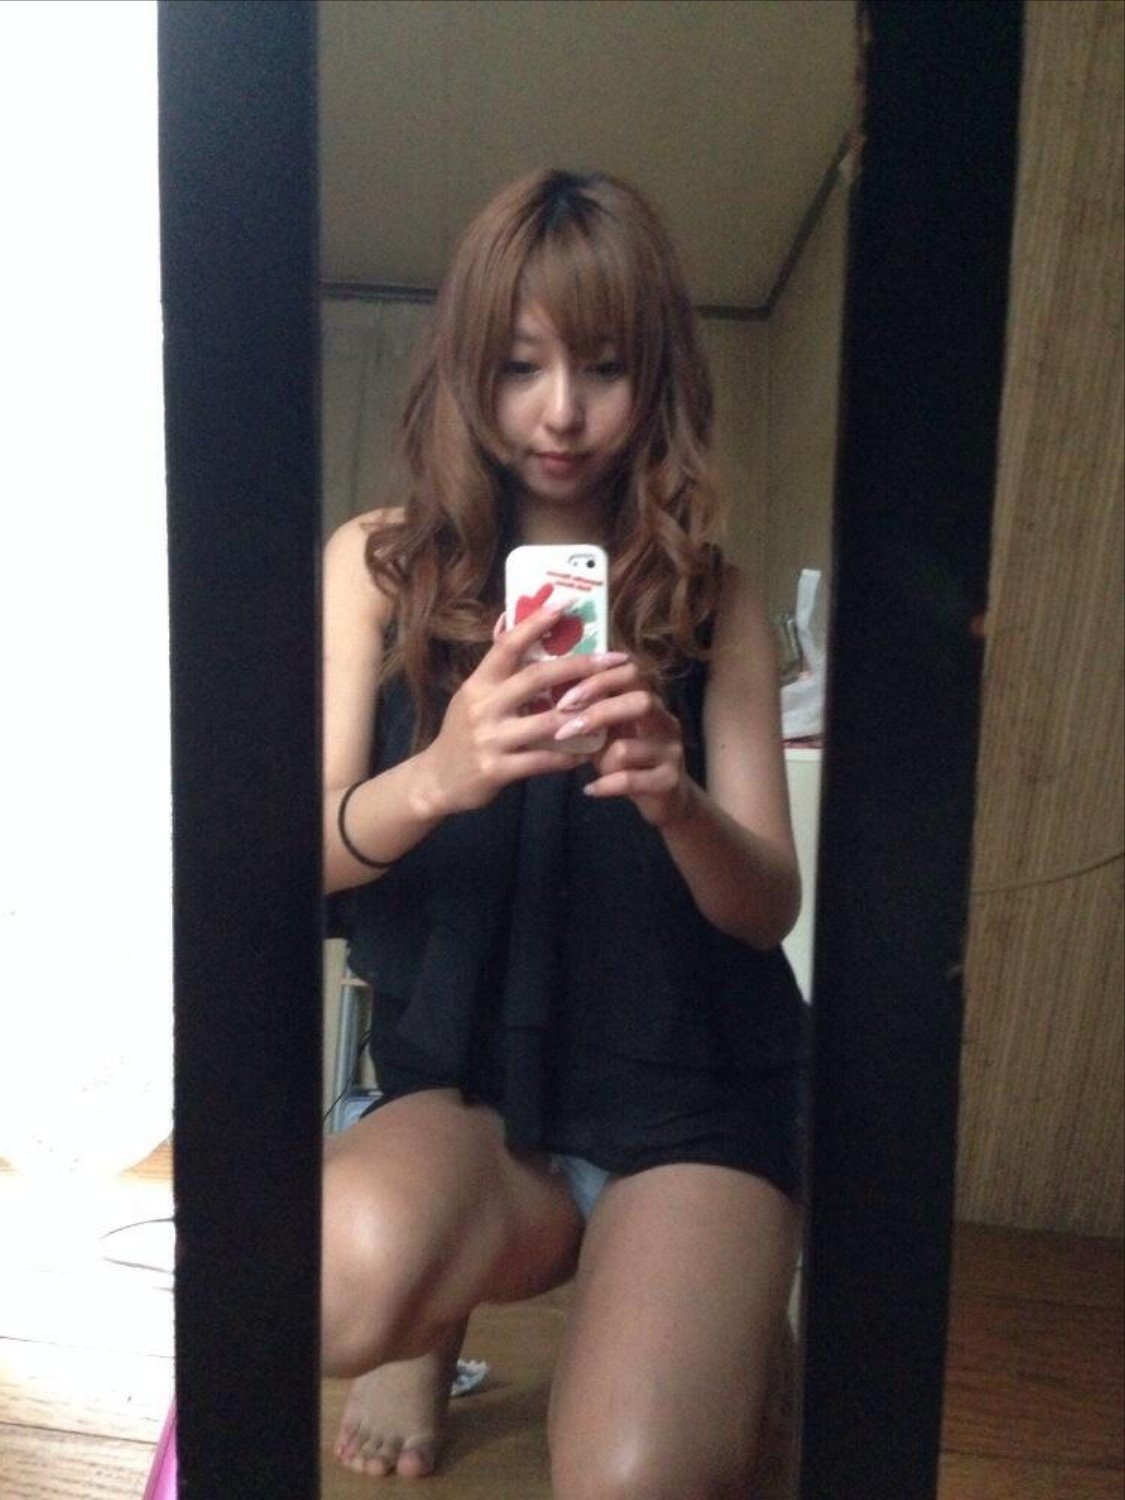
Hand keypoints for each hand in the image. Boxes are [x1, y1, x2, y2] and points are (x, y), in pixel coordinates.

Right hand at [417, 604, 629, 816]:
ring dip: (582, 714)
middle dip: (578, 666)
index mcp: (478, 684)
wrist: (437, 780)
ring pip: (545, 722)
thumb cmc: (462, 732)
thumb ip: (496, 667)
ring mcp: (490, 739)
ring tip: (611, 704)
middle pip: (535, 678)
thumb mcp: (472, 695)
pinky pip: (542, 761)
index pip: (506, 646)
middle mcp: (482, 707)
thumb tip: (512, 620)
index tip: (564, 604)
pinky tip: (590, 750)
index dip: (534, 623)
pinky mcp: (497, 769)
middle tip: (612, 658)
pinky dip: (569, 755)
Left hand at [552, 658, 695, 826]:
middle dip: (598, 713)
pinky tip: (590, 789)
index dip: (598, 680)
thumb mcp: (607, 735)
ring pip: (628, 748)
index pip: (631, 673)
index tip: (565, 699)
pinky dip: (604, 785)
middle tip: (566, 730)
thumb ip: (587, 716)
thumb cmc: (629, 762)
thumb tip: (547, 698)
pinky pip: (629, 780)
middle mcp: (666, 722)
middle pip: (642, 701)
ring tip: (592, 768)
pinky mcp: (669, 781)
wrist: (666, 800)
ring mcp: (671, 752)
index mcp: (649, 702)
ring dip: (602, 759)